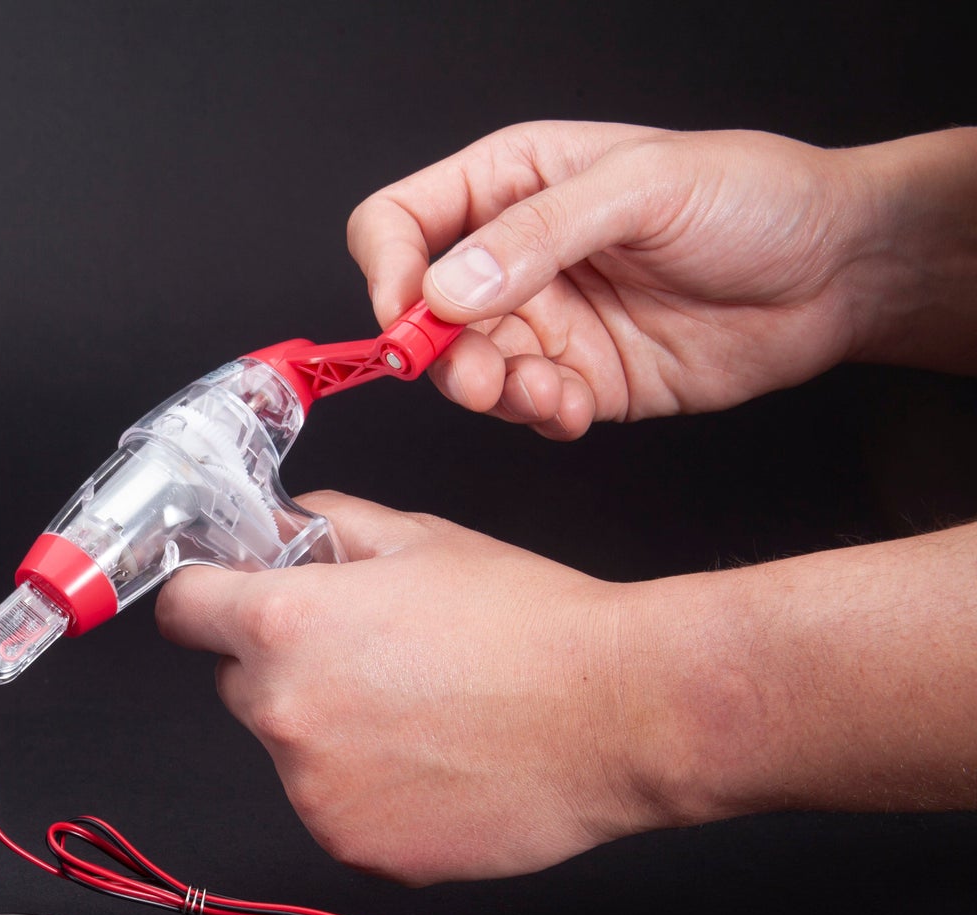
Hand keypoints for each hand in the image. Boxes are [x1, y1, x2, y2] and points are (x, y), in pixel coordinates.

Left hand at [155, 490, 666, 884]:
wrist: (619, 712)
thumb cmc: (531, 624)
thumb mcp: (418, 538)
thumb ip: (327, 526)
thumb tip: (284, 526)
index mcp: (284, 626)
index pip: (184, 611)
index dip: (211, 599)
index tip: (228, 604)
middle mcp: (283, 713)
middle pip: (238, 684)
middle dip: (284, 668)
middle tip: (374, 657)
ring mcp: (314, 791)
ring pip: (291, 752)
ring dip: (332, 735)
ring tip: (425, 712)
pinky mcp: (355, 847)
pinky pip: (337, 810)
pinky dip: (371, 793)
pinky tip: (437, 763)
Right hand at [346, 122, 887, 437]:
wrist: (841, 270)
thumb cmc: (755, 198)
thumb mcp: (643, 188)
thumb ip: (537, 235)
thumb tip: (447, 288)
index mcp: (511, 183)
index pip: (399, 224)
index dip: (388, 270)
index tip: (409, 314)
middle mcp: (513, 256)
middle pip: (420, 314)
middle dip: (439, 353)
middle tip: (478, 373)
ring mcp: (545, 321)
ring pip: (465, 371)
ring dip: (491, 392)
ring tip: (549, 389)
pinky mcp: (580, 379)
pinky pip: (524, 411)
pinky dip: (539, 417)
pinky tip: (580, 404)